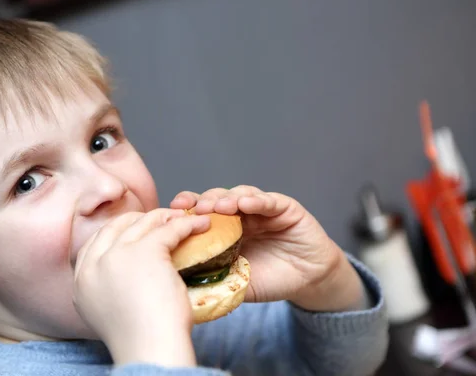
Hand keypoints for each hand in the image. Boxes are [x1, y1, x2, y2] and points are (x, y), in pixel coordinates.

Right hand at [72, 208, 209, 365]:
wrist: (150, 350)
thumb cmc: (139, 341)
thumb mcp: (106, 313)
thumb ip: (107, 289)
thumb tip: (124, 275)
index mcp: (81, 281)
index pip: (95, 241)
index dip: (117, 231)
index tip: (136, 230)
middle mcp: (94, 264)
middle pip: (116, 226)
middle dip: (138, 219)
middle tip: (160, 220)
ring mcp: (117, 255)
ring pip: (142, 223)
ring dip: (165, 217)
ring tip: (183, 219)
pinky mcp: (146, 251)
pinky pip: (169, 229)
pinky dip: (187, 224)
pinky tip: (199, 225)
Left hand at [170, 186, 367, 312]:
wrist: (308, 281)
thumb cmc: (270, 280)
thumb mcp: (236, 281)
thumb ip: (215, 277)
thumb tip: (181, 284)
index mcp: (224, 230)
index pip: (200, 214)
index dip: (186, 211)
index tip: (170, 213)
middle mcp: (240, 215)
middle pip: (216, 200)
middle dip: (202, 202)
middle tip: (191, 208)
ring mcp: (261, 209)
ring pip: (239, 195)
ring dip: (226, 199)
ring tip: (217, 207)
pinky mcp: (285, 208)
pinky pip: (269, 201)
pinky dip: (256, 200)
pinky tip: (245, 203)